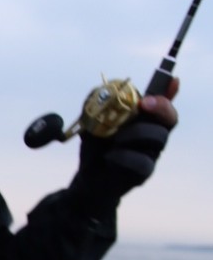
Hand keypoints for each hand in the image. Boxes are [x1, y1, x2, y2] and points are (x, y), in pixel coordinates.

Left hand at [69, 77, 178, 216]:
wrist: (87, 178)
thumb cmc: (96, 147)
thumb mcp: (92, 122)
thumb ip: (98, 105)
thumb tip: (103, 90)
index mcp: (144, 120)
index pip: (164, 105)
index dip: (170, 93)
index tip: (172, 81)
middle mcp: (152, 135)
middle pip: (169, 119)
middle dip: (160, 108)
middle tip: (143, 104)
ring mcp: (151, 154)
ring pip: (159, 137)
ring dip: (137, 132)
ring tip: (115, 138)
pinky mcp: (144, 173)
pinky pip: (144, 162)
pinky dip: (125, 156)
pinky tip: (110, 156)